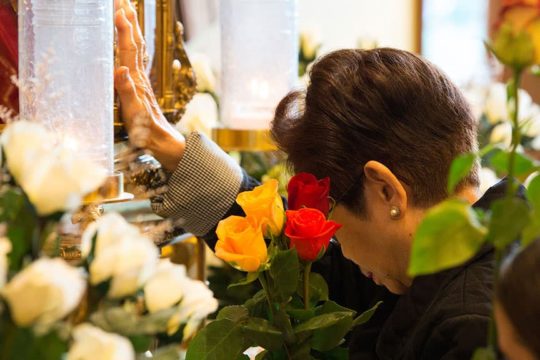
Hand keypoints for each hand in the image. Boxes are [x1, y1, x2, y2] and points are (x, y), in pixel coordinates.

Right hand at [114, 0, 184, 170]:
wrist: (162, 142)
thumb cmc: (147, 131)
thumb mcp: (135, 114)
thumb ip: (127, 91)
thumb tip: (121, 69)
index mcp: (136, 80)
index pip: (129, 50)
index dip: (124, 31)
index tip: (119, 11)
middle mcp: (138, 77)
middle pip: (134, 43)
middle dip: (128, 21)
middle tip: (121, 0)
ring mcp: (140, 80)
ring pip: (136, 49)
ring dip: (131, 28)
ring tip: (126, 10)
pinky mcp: (139, 86)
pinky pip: (135, 59)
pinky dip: (131, 45)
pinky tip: (129, 40)